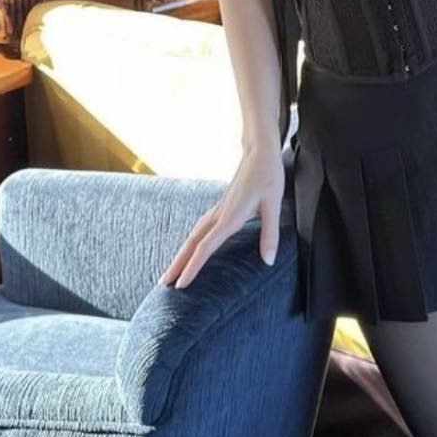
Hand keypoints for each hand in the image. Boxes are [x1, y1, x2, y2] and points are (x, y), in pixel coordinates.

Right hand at [158, 146, 285, 288]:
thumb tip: (268, 261)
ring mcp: (218, 210)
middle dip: (177, 264)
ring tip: (171, 270)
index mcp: (229, 217)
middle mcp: (219, 215)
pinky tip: (191, 246)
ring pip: (193, 235)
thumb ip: (270, 234)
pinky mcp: (221, 206)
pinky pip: (200, 228)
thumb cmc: (267, 175)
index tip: (180, 285)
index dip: (192, 267)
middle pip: (192, 243)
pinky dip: (191, 242)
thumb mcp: (273, 204)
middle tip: (163, 284)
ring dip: (181, 253)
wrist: (259, 151)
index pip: (205, 247)